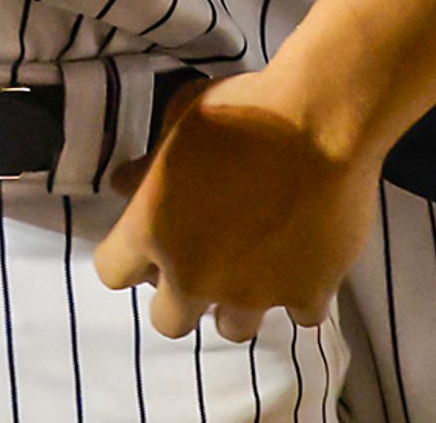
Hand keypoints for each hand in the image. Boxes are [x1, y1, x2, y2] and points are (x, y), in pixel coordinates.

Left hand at [93, 69, 383, 342]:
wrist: (323, 119)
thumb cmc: (245, 107)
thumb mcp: (181, 117)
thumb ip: (150, 162)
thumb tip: (125, 181)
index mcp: (152, 230)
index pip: (112, 272)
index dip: (129, 257)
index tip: (150, 239)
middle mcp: (194, 274)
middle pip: (168, 320)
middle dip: (180, 295)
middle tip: (203, 259)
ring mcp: (252, 292)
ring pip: (233, 328)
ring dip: (238, 301)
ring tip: (255, 265)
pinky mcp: (306, 293)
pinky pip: (300, 315)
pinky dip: (302, 292)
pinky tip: (307, 260)